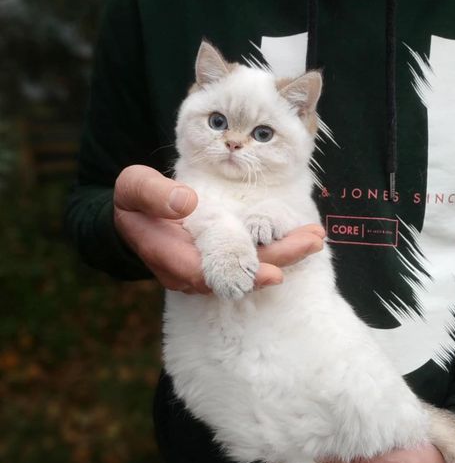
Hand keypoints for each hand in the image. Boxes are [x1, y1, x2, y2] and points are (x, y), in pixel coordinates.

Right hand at [114, 165, 324, 291]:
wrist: (131, 217)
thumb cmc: (133, 200)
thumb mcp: (134, 187)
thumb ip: (153, 194)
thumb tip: (186, 202)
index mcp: (170, 255)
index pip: (209, 273)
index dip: (241, 274)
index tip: (274, 273)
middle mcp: (193, 268)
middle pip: (239, 274)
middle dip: (278, 260)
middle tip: (312, 244)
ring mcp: (207, 265)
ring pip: (248, 268)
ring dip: (283, 255)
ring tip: (315, 238)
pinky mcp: (217, 256)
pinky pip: (248, 258)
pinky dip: (274, 249)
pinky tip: (299, 237)